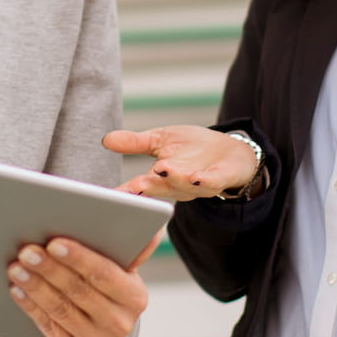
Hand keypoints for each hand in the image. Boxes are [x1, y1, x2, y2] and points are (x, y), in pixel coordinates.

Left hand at [7, 233, 155, 336]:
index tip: (54, 242)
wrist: (101, 334)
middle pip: (78, 290)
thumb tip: (143, 220)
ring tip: (16, 268)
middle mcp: (120, 322)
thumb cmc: (106, 289)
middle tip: (27, 251)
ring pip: (60, 309)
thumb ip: (128, 247)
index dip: (78, 258)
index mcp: (134, 296)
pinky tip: (17, 290)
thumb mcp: (121, 271)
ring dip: (35, 286)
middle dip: (50, 268)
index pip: (104, 274)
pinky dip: (30, 306)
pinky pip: (48, 327)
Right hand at [104, 126, 259, 200]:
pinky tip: (196, 178)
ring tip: (163, 169)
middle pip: (159, 189)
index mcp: (159, 178)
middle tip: (134, 186)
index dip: (126, 192)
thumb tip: (106, 139)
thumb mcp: (160, 140)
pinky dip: (203, 181)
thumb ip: (135, 143)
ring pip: (184, 186)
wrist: (230, 153)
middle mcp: (176, 185)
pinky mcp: (219, 179)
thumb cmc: (192, 148)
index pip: (138, 187)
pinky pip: (211, 183)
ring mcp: (198, 185)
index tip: (111, 196)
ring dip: (174, 179)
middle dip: (147, 189)